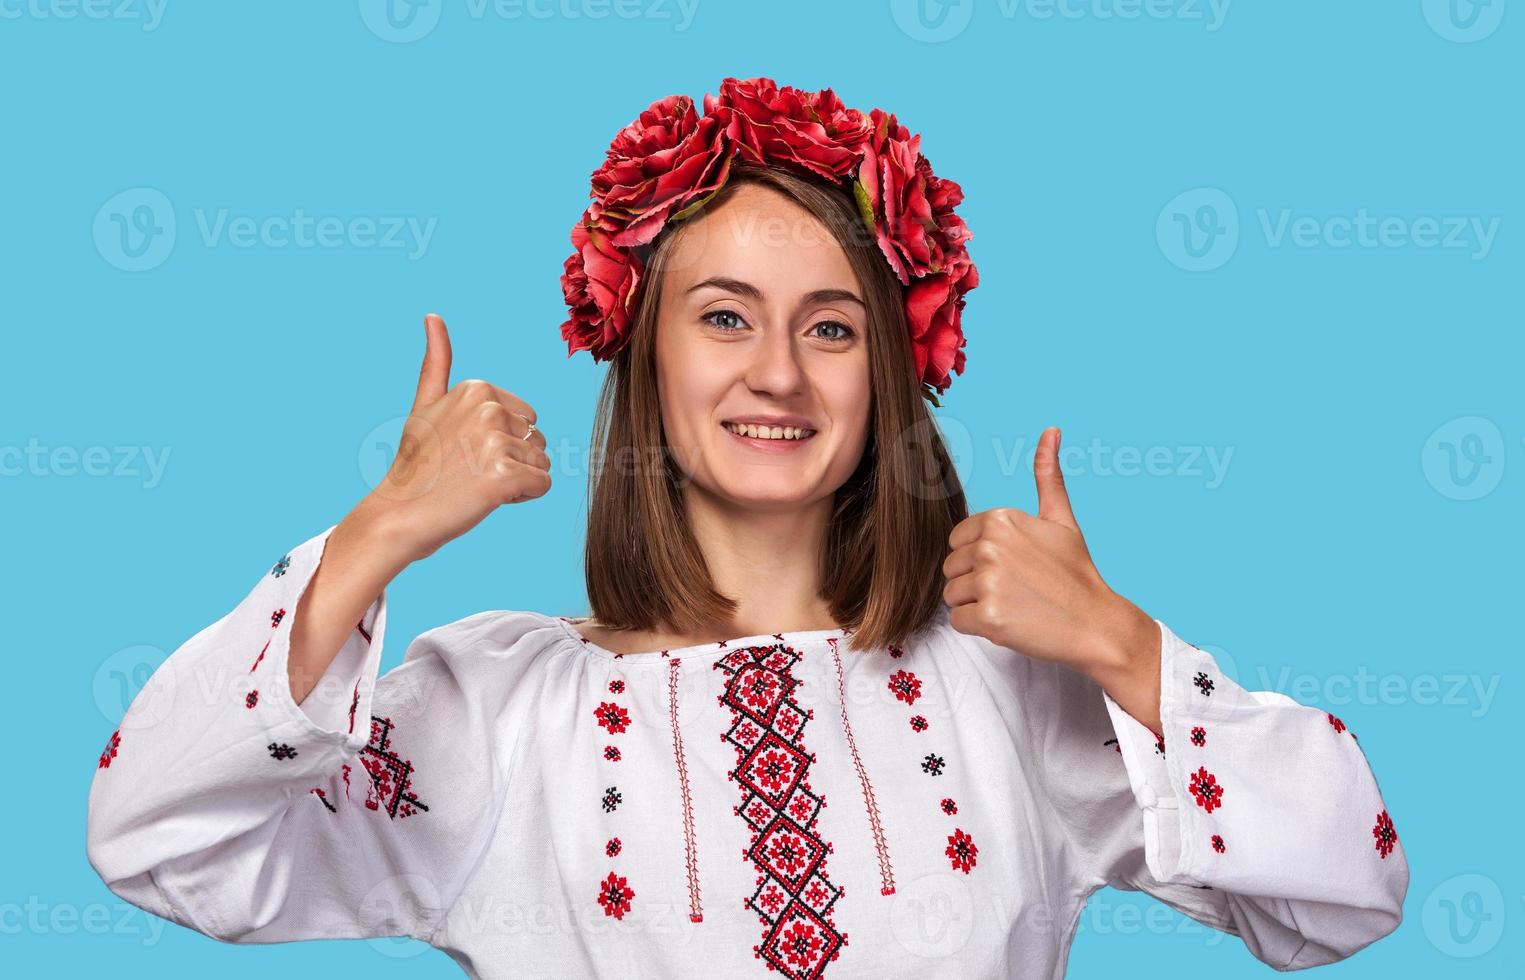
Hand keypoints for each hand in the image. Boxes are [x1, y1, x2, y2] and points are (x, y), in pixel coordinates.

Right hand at [350, 313, 551, 566]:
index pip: (527, 419)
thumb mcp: (424, 405)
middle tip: (469, 471)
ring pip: (542, 463)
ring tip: (475, 485)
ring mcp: (497, 440)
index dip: (502, 442)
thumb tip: (433, 315)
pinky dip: (522, 497)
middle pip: (538, 440)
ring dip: (517, 480)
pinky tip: (486, 498)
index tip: (464, 451)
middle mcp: (489, 407)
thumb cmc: (416, 465)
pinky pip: (543, 485)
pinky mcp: (505, 475)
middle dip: (513, 460)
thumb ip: (436, 362)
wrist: (398, 515)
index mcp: (477, 388)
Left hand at [942, 427, 1160, 723]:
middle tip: (1016, 589)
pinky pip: (958, 622)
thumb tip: (1051, 430)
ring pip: (951, 595)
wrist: (1097, 623)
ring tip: (1014, 605)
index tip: (1014, 567)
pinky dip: (980, 627)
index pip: (957, 541)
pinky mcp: (988, 616)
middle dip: (976, 583)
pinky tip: (1011, 622)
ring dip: (976, 605)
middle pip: (951, 568)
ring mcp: (988, 581)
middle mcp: (990, 545)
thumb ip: (1047, 476)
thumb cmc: (1076, 573)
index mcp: (1000, 519)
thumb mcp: (1061, 519)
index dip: (980, 559)